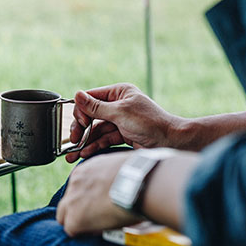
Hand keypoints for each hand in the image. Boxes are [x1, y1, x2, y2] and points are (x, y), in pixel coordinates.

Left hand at [56, 152, 141, 236]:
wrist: (138, 183)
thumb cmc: (138, 175)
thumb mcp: (119, 167)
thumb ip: (110, 176)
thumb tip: (118, 183)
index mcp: (85, 170)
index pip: (77, 188)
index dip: (86, 199)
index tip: (98, 204)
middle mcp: (74, 183)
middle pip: (66, 202)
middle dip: (77, 211)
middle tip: (94, 217)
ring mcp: (72, 200)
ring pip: (66, 217)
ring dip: (80, 222)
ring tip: (99, 225)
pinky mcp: (75, 218)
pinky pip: (72, 230)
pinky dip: (85, 232)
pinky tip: (100, 230)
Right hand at [66, 83, 180, 162]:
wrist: (172, 143)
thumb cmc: (150, 123)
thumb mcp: (120, 113)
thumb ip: (96, 107)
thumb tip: (77, 95)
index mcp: (119, 93)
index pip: (91, 98)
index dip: (81, 110)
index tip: (80, 123)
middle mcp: (118, 105)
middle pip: (91, 115)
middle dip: (80, 128)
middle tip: (73, 139)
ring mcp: (119, 121)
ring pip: (96, 130)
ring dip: (84, 141)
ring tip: (73, 153)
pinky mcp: (122, 135)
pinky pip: (103, 139)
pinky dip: (94, 146)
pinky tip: (84, 153)